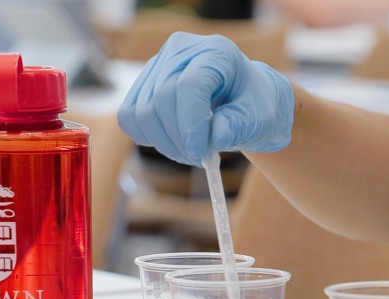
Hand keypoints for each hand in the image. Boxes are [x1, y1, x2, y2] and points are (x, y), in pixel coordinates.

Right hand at [117, 32, 293, 165]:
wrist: (244, 103)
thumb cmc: (254, 108)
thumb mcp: (258, 120)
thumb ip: (239, 126)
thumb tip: (215, 136)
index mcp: (217, 52)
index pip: (190, 85)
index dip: (191, 125)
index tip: (200, 154)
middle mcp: (182, 50)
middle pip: (162, 98)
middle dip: (178, 138)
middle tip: (198, 159)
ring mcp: (159, 64)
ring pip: (141, 110)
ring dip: (163, 143)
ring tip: (189, 153)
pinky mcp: (144, 82)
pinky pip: (129, 116)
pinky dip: (147, 137)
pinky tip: (172, 143)